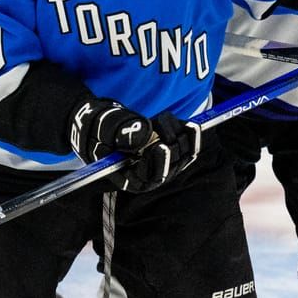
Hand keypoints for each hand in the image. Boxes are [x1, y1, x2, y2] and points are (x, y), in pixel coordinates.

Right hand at [68, 100, 200, 192]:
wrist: (112, 130)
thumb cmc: (105, 134)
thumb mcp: (107, 133)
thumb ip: (123, 134)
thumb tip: (144, 135)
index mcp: (132, 179)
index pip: (150, 176)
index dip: (157, 162)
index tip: (158, 145)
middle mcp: (152, 178)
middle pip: (170, 165)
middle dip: (169, 142)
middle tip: (162, 122)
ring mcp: (167, 167)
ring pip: (182, 153)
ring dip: (177, 133)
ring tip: (161, 118)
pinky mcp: (177, 154)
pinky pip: (191, 146)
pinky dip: (191, 134)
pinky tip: (189, 124)